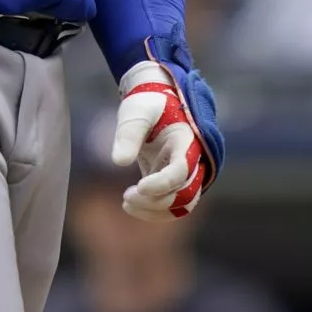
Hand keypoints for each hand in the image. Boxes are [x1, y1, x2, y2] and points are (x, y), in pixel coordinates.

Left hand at [112, 48, 220, 220]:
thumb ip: (128, 134)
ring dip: (156, 210)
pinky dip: (154, 210)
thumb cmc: (146, 103)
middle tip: (126, 197)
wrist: (155, 101)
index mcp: (186, 140)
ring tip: (126, 203)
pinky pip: (172, 204)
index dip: (162, 183)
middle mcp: (192, 160)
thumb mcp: (135, 112)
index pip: (182, 170)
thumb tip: (119, 162)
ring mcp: (185, 172)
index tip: (139, 187)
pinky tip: (129, 204)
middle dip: (156, 201)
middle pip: (185, 194)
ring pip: (182, 205)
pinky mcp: (173, 180)